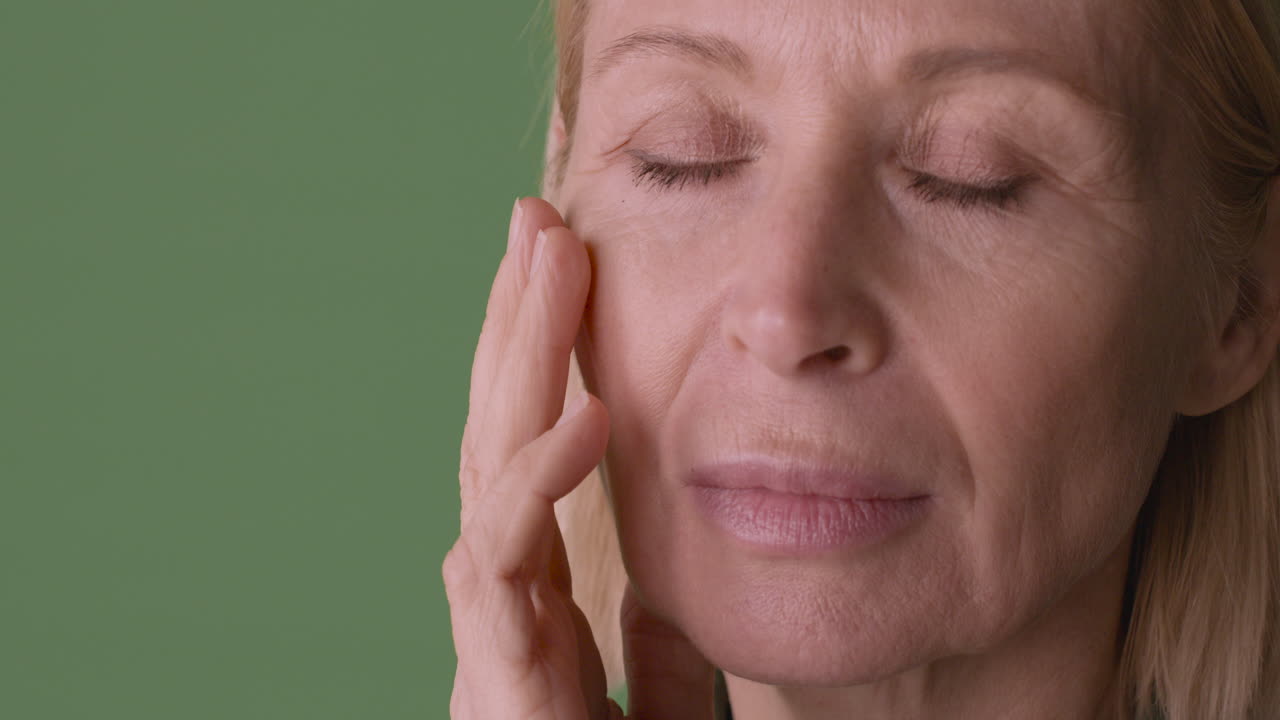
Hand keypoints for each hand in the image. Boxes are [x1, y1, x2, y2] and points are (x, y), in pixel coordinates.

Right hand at [444, 198, 717, 718]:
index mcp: (537, 609)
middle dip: (514, 329)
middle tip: (536, 223)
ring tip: (547, 266)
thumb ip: (655, 659)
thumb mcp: (659, 719)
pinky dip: (540, 486)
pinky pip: (508, 569)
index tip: (563, 275)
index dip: (540, 366)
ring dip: (517, 366)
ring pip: (487, 477)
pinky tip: (588, 412)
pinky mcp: (502, 689)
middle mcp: (502, 613)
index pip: (531, 460)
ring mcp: (493, 645)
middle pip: (498, 442)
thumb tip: (663, 600)